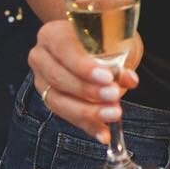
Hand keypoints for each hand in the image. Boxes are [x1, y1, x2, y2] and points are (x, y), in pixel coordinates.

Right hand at [28, 19, 142, 142]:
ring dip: (89, 112)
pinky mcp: (49, 99)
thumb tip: (129, 80)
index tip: (106, 77)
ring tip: (113, 115)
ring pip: (59, 102)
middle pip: (60, 79)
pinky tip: (104, 134)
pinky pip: (67, 116)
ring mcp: (41, 81)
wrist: (94, 42)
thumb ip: (119, 58)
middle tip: (115, 96)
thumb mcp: (114, 40)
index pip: (64, 49)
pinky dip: (88, 125)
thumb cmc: (105, 37)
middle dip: (89, 91)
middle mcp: (40, 58)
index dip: (84, 66)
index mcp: (53, 34)